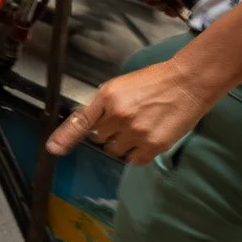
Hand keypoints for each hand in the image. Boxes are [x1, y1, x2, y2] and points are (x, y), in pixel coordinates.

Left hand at [46, 60, 214, 165]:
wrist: (187, 83)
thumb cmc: (156, 81)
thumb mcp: (122, 85)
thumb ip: (105, 105)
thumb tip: (90, 125)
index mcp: (108, 96)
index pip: (81, 121)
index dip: (65, 137)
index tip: (54, 149)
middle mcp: (119, 115)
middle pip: (99, 138)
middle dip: (109, 132)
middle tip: (126, 121)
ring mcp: (135, 132)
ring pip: (116, 151)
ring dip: (123, 144)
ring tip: (139, 127)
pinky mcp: (152, 145)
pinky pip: (134, 160)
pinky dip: (138, 153)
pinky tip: (147, 137)